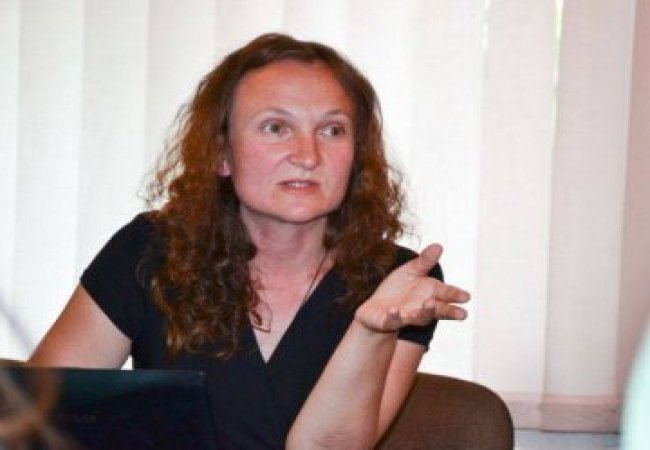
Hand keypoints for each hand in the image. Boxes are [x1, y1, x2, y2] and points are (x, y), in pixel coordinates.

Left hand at [355, 244, 469, 332]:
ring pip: (418, 317)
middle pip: (438, 310)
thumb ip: (424, 261)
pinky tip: (395, 310)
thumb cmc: (398, 289)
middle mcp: (421, 308)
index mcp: (430, 294)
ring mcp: (406, 316)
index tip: (467, 296)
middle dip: (449, 312)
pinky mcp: (389, 321)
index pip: (446, 294)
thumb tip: (438, 246)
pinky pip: (393, 320)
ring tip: (428, 304)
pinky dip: (394, 317)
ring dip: (424, 312)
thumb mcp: (411, 271)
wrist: (377, 307)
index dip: (456, 295)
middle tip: (463, 314)